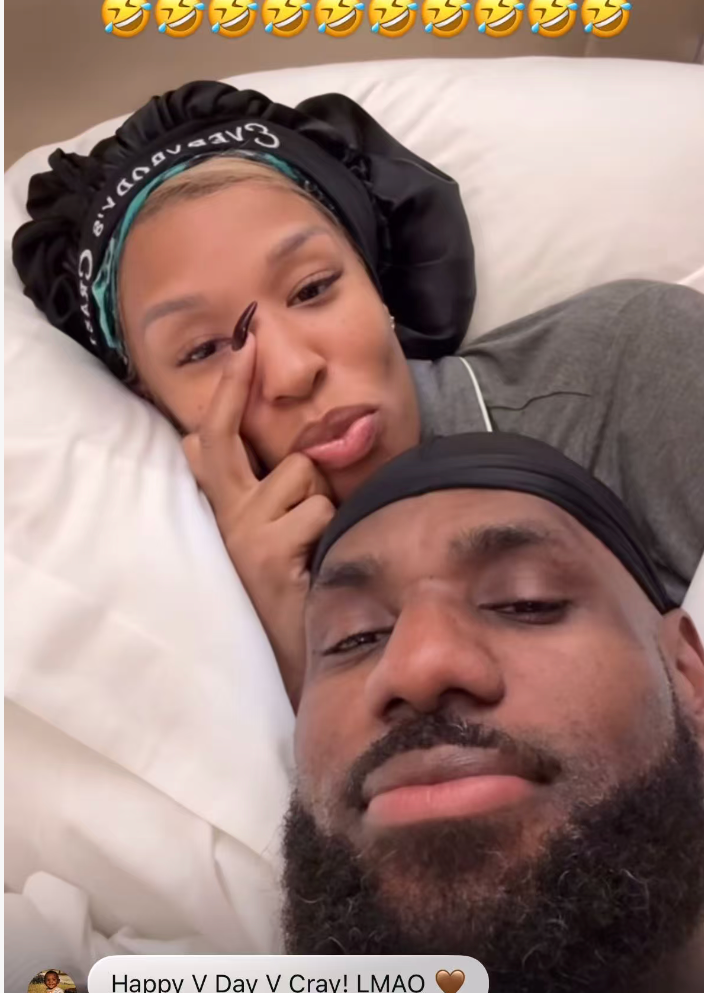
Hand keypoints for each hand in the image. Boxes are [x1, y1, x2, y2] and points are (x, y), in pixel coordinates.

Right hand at [182, 332, 334, 706]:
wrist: (303, 651)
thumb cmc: (303, 581)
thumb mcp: (278, 526)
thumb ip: (261, 482)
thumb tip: (197, 439)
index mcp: (228, 505)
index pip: (215, 437)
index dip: (228, 390)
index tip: (243, 344)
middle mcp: (226, 515)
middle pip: (224, 437)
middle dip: (237, 387)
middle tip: (251, 341)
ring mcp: (241, 534)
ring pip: (300, 473)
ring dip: (321, 499)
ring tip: (318, 540)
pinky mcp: (264, 553)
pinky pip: (316, 509)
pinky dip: (330, 528)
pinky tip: (319, 559)